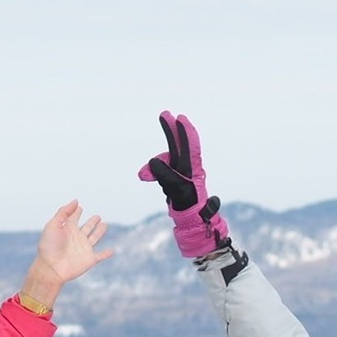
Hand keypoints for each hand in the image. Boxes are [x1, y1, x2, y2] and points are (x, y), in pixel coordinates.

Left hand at [19, 201, 112, 311]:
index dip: (76, 212)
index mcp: (67, 229)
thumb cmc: (49, 246)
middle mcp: (76, 238)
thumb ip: (64, 212)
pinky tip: (112, 251)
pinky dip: (107, 253)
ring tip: (105, 224)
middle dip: (92, 222)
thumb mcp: (53, 225)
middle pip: (87, 227)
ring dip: (100, 231)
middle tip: (97, 216)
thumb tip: (76, 201)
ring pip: (95, 237)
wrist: (51, 268)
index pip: (73, 217)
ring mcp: (84, 248)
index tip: (78, 206)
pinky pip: (101, 256)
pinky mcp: (90, 259)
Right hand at [138, 109, 233, 260]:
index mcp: (193, 169)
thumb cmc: (188, 208)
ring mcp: (180, 173)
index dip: (185, 132)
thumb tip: (153, 162)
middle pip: (178, 145)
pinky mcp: (173, 179)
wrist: (190, 222)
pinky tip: (145, 176)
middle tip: (165, 114)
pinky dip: (152, 171)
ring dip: (153, 164)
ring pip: (166, 160)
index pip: (190, 146)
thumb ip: (166, 176)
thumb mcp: (177, 191)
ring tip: (143, 176)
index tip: (180, 118)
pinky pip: (161, 169)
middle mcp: (188, 168)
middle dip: (171, 131)